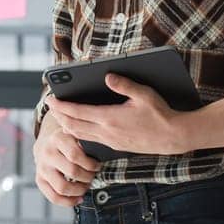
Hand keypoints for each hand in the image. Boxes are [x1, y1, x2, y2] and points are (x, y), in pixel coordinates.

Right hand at [33, 105, 97, 207]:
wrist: (46, 143)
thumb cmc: (68, 140)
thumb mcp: (76, 134)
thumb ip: (86, 141)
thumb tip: (103, 154)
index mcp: (57, 139)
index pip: (75, 155)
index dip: (90, 164)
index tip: (98, 166)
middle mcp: (47, 153)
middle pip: (72, 171)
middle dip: (87, 177)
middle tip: (93, 176)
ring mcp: (41, 168)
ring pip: (62, 187)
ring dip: (79, 190)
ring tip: (86, 186)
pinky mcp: (39, 180)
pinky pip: (53, 197)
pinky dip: (68, 202)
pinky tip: (79, 198)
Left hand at [46, 74, 192, 156]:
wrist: (173, 137)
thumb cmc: (161, 114)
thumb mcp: (143, 94)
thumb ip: (124, 85)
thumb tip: (107, 77)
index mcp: (110, 118)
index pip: (77, 112)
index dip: (61, 105)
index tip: (50, 98)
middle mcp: (107, 132)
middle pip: (73, 125)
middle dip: (59, 115)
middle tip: (50, 105)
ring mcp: (110, 142)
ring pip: (80, 135)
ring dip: (67, 125)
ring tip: (60, 115)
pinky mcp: (115, 146)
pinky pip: (90, 141)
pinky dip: (79, 133)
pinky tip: (78, 127)